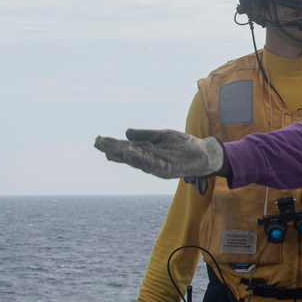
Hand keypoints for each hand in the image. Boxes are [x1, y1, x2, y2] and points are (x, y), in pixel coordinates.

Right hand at [94, 129, 226, 179]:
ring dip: (123, 156)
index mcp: (148, 152)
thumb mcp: (162, 136)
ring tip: (109, 150)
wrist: (204, 153)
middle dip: (113, 150)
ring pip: (137, 161)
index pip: (127, 148)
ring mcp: (158, 166)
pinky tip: (130, 155)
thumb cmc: (184, 145)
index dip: (113, 144)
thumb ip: (145, 136)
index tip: (98, 139)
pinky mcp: (169, 169)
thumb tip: (126, 133)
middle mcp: (150, 161)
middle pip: (128, 155)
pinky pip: (152, 165)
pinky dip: (140, 161)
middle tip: (97, 143)